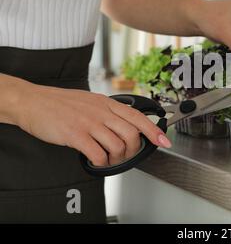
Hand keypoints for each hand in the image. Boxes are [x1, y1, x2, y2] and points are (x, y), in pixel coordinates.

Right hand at [14, 83, 171, 166]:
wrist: (33, 101)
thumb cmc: (61, 103)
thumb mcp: (91, 101)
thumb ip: (108, 111)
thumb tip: (126, 124)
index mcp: (107, 103)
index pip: (138, 116)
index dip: (153, 130)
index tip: (163, 140)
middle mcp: (101, 111)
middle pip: (132, 134)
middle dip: (133, 150)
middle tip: (125, 155)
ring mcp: (89, 123)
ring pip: (117, 145)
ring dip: (117, 158)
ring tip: (108, 159)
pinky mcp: (75, 135)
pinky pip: (98, 154)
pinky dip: (101, 162)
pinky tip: (96, 160)